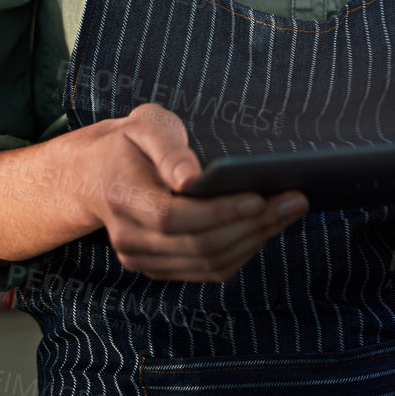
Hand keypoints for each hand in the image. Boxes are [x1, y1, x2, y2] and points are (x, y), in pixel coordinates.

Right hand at [83, 105, 309, 280]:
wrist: (99, 174)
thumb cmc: (131, 142)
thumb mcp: (145, 124)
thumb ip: (168, 148)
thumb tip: (191, 178)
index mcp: (124, 196)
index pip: (173, 217)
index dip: (219, 212)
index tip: (259, 196)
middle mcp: (129, 237)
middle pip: (198, 245)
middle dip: (252, 225)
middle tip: (295, 201)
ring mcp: (142, 258)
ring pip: (206, 264)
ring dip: (254, 241)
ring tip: (289, 212)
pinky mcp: (158, 267)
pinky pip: (204, 271)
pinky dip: (241, 252)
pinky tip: (265, 229)